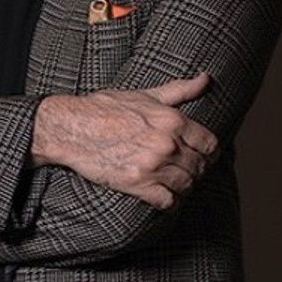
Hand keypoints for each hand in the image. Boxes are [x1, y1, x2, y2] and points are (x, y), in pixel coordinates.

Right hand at [32, 73, 217, 208]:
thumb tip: (205, 78)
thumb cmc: (106, 107)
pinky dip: (169, 201)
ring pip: (186, 185)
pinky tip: (162, 192)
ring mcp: (153, 166)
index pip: (209, 144)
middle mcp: (166, 143)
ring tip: (172, 179)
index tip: (199, 151)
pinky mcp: (137, 185)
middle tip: (183, 165)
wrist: (71, 127)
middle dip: (194, 167)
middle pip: (200, 166)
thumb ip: (179, 89)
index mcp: (171, 119)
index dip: (207, 150)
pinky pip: (168, 202)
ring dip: (183, 184)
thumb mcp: (145, 94)